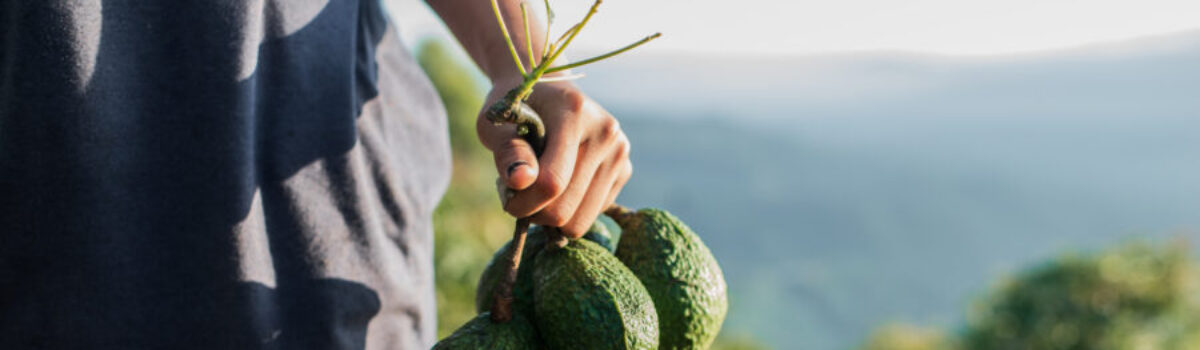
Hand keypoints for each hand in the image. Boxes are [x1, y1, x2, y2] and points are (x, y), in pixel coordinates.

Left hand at [477, 80, 631, 237]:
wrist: (547, 92)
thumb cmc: (515, 110)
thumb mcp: (495, 123)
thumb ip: (507, 151)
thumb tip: (521, 180)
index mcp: (574, 113)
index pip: (552, 181)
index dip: (522, 202)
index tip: (506, 197)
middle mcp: (605, 132)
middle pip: (566, 210)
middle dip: (534, 212)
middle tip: (518, 192)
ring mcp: (619, 152)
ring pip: (580, 222)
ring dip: (550, 215)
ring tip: (537, 188)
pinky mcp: (624, 170)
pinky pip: (591, 215)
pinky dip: (570, 210)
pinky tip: (559, 184)